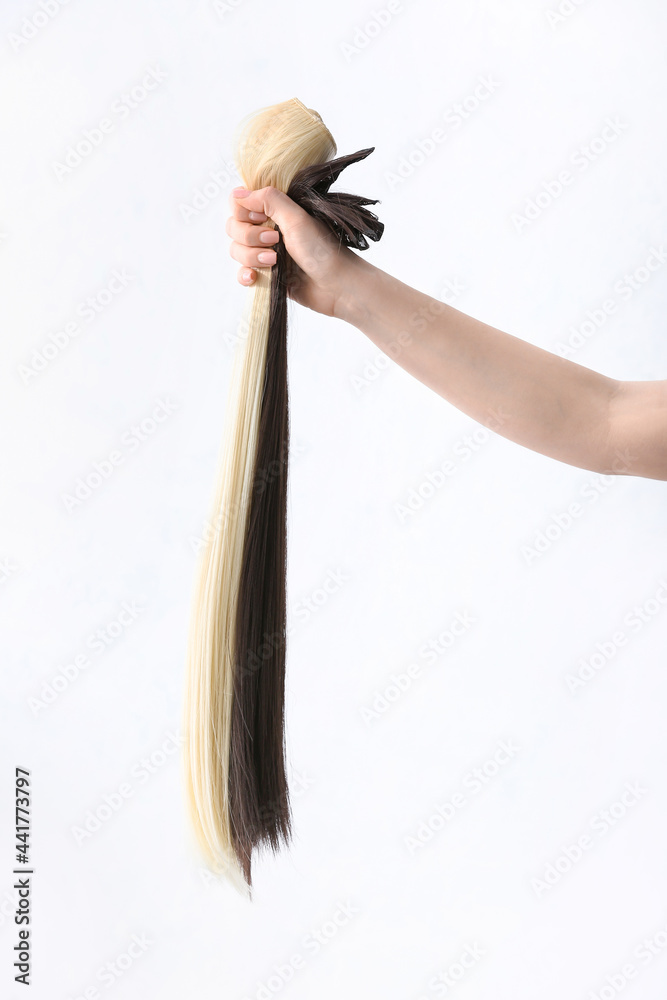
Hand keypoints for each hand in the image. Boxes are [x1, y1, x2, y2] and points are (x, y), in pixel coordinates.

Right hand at [226, 186, 356, 316]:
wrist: (337, 286)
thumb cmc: (322, 250)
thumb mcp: (296, 218)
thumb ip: (268, 200)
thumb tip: (239, 192)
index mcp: (276, 211)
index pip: (239, 204)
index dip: (243, 211)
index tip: (261, 218)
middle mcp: (268, 229)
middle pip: (234, 227)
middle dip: (249, 236)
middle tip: (274, 240)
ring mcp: (266, 253)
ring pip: (236, 251)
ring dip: (251, 256)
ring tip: (274, 261)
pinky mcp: (267, 275)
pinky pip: (242, 273)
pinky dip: (245, 275)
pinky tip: (255, 277)